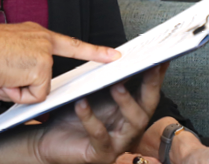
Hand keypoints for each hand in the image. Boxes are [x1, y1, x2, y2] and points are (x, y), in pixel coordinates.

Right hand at [0, 23, 120, 104]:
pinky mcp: (42, 66)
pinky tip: (3, 81)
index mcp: (33, 33)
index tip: (115, 55)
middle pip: (50, 73)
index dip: (94, 51)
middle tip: (14, 74)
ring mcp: (44, 52)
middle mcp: (42, 39)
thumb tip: (21, 91)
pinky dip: (17, 95)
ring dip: (17, 91)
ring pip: (38, 89)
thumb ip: (19, 70)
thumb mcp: (3, 58)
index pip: (69, 44)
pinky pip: (34, 96)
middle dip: (26, 85)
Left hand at [32, 63, 168, 163]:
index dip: (155, 74)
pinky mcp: (100, 154)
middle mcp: (128, 127)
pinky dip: (90, 118)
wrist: (49, 140)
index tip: (160, 56)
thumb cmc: (71, 114)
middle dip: (151, 85)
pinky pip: (99, 136)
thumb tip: (119, 55)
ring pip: (133, 123)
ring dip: (127, 102)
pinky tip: (81, 103)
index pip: (147, 90)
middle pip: (148, 106)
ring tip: (116, 85)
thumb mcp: (91, 93)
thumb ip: (106, 79)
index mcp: (128, 110)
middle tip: (149, 66)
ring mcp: (117, 142)